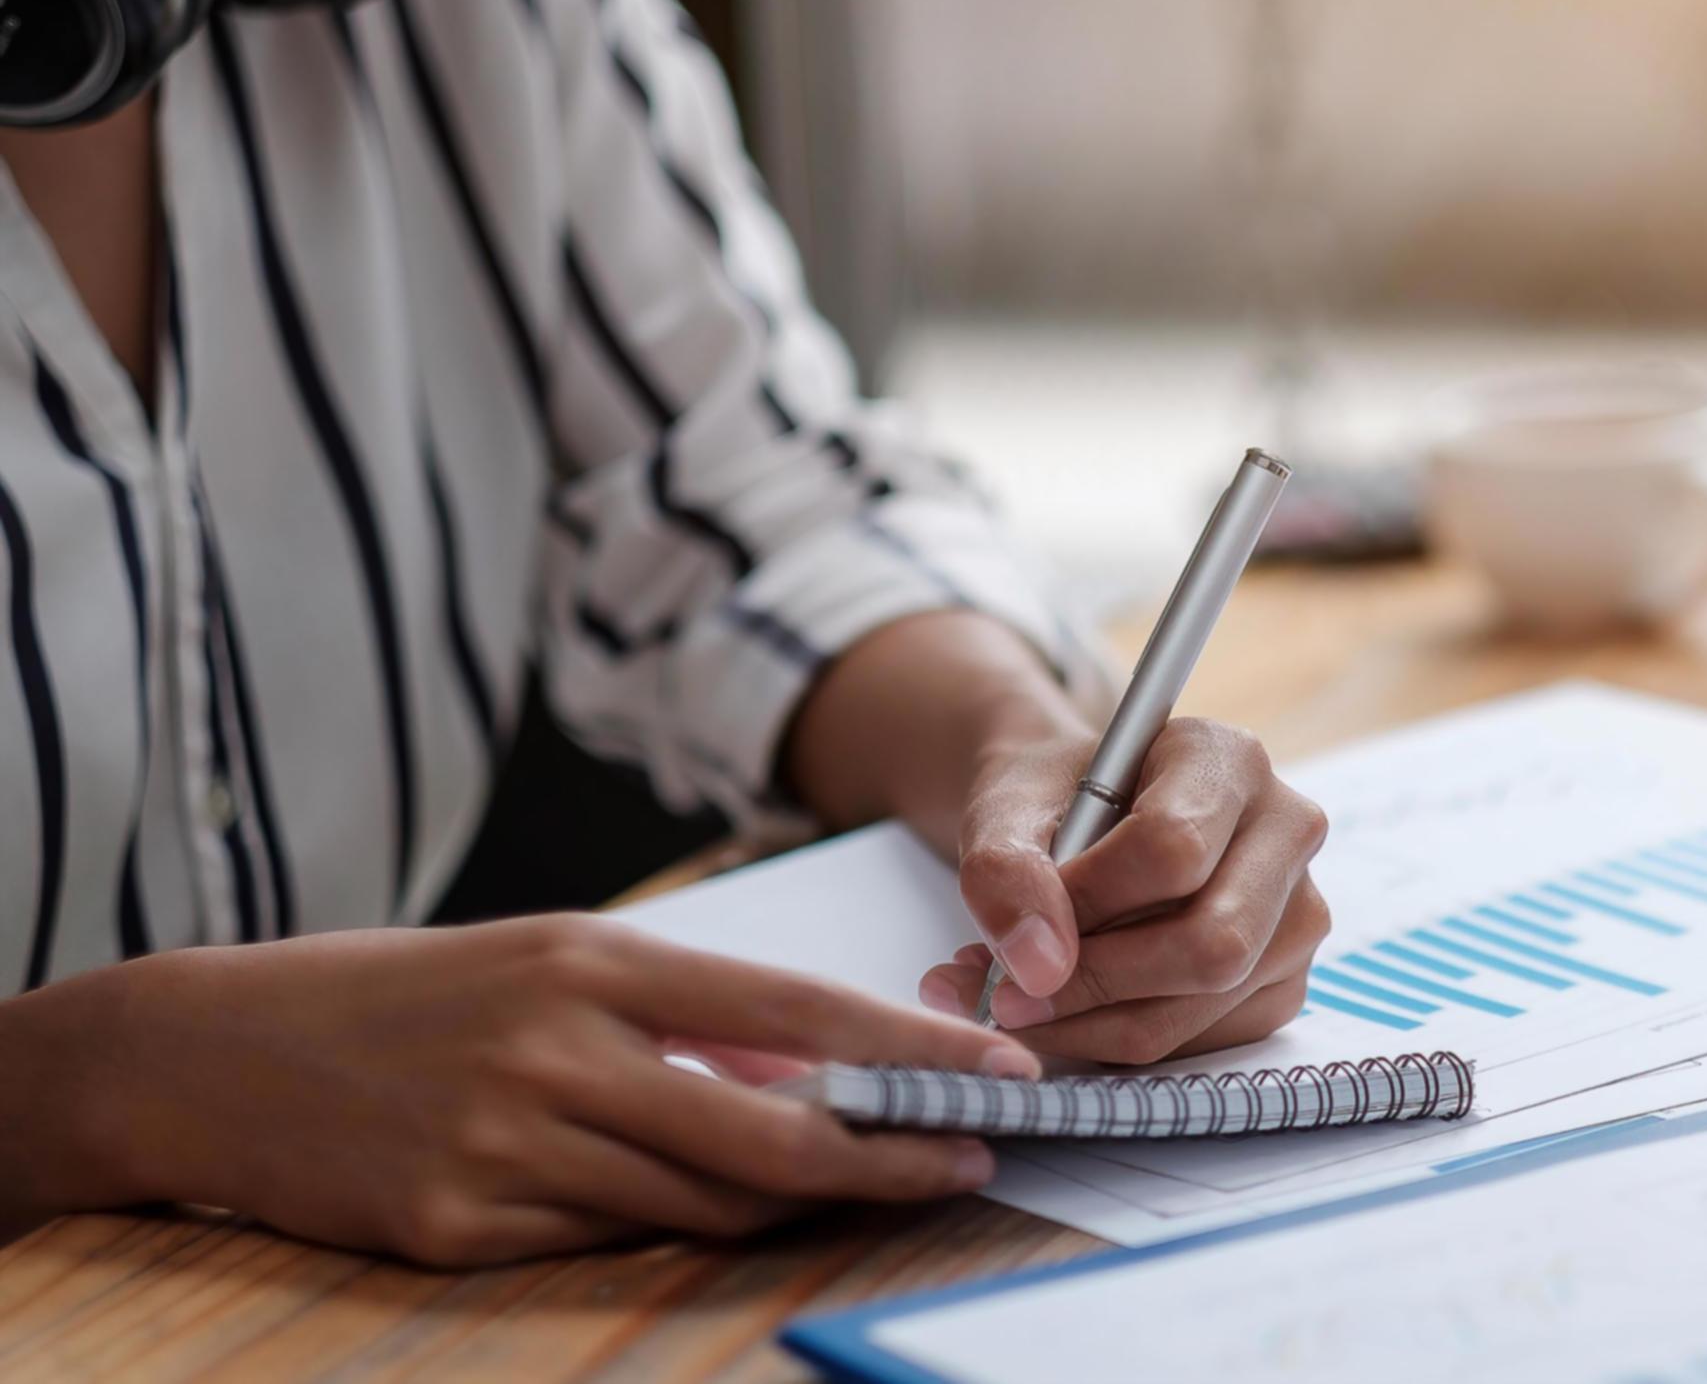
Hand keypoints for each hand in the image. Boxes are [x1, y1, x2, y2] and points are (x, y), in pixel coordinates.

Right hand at [40, 916, 1038, 1266]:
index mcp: (593, 960)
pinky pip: (605, 1244)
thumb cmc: (407, 996)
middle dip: (889, 1155)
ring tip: (854, 1184)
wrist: (213, 1052)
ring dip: (790, 1202)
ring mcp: (506, 1144)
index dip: (910, 1050)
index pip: (794, 1009)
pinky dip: (659, 1228)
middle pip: (771, 1129)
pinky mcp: (458, 1226)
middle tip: (966, 1162)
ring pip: (701, 1201)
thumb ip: (675, 1017)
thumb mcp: (547, 961)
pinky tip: (683, 1207)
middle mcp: (559, 1047)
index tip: (997, 1074)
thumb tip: (805, 1072)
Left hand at [919, 718, 1331, 1064]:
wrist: (1079, 823)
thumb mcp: (1004, 811)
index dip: (1088, 903)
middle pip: (1213, 940)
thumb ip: (1004, 871)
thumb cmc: (1052, 804)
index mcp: (1226, 759)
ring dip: (1097, 1022)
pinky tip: (1075, 1009)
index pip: (1175, 848)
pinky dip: (1122, 1041)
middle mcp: (1286, 829)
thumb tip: (1040, 966)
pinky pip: (1207, 1039)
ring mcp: (1298, 911)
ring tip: (1022, 1000)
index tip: (1018, 929)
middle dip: (1097, 982)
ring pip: (1208, 1001)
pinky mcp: (1284, 980)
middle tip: (1007, 995)